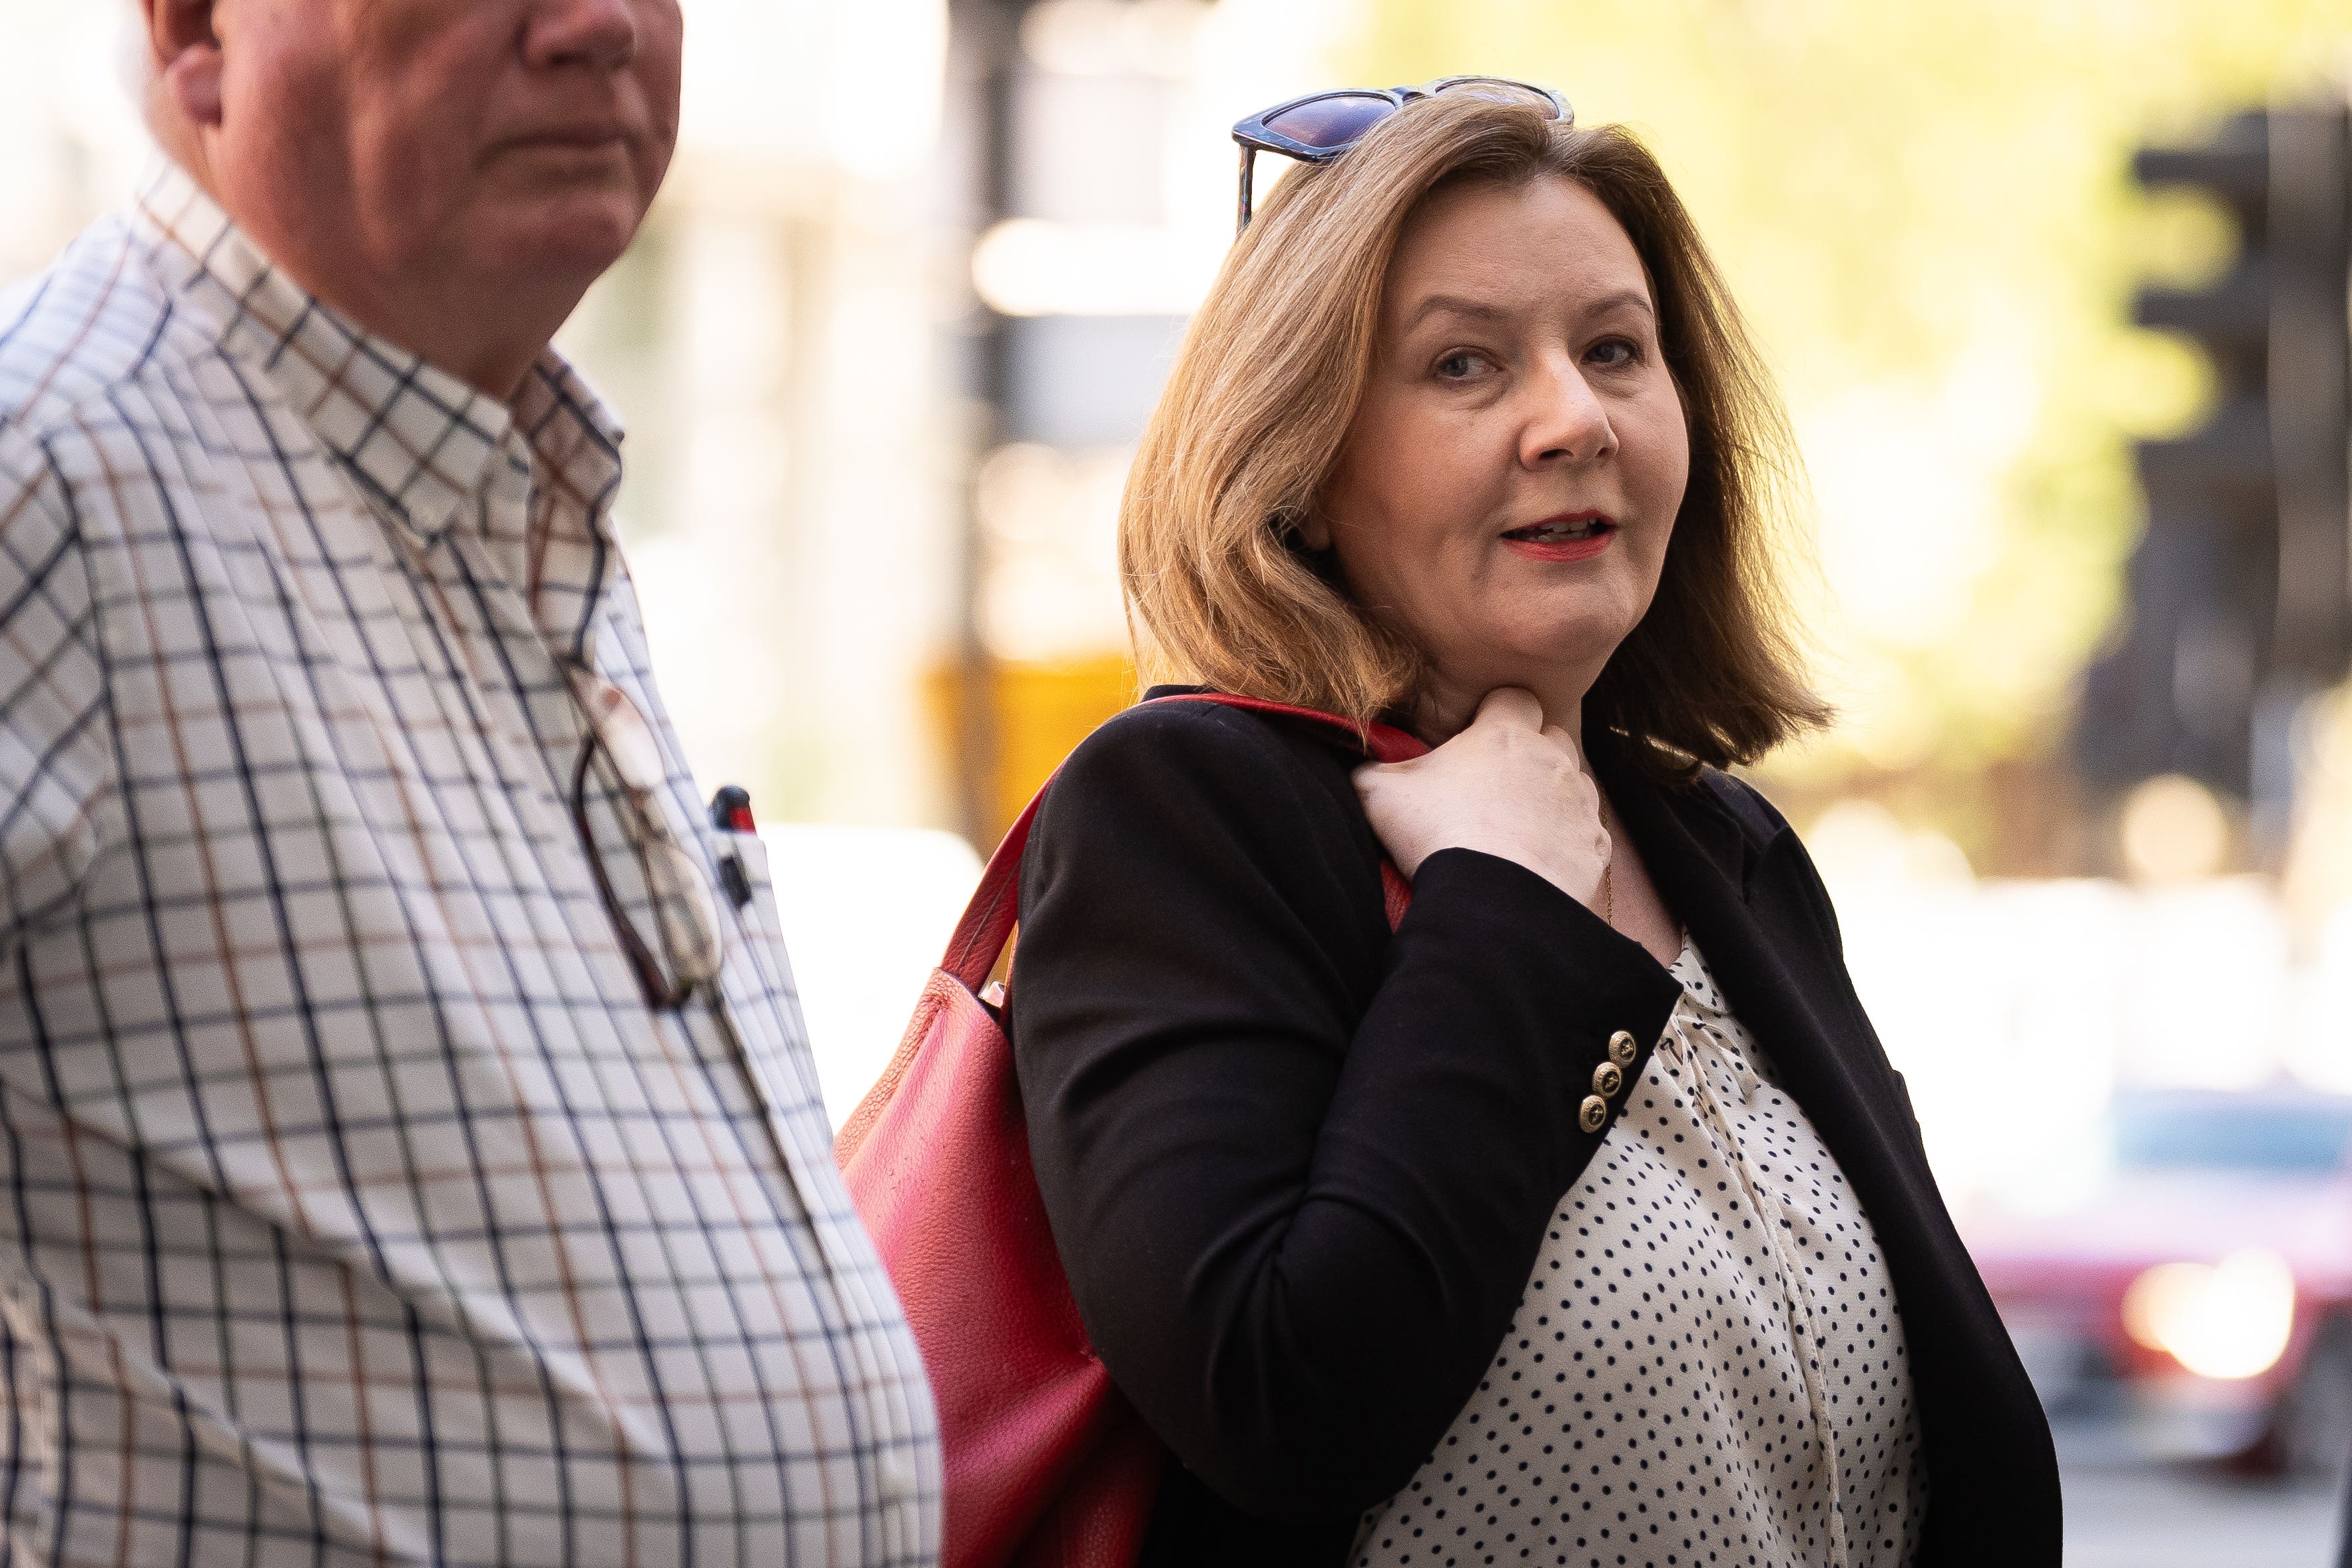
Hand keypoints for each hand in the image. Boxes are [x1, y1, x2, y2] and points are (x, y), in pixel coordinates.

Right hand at [1352, 687, 1609, 907]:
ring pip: (1574, 782)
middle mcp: (1553, 759)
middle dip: (1530, 751)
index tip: (1475, 737)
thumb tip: (1359, 765)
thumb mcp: (1378, 794)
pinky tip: (1536, 860)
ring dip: (1551, 795)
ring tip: (1516, 827)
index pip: (1514, 698)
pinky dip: (1566, 840)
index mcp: (1505, 734)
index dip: (1496, 712)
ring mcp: (1580, 802)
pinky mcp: (1595, 846)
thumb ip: (1368, 768)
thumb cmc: (1436, 836)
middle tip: (1494, 784)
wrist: (1492, 905)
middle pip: (1552, 736)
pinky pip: (1586, 831)